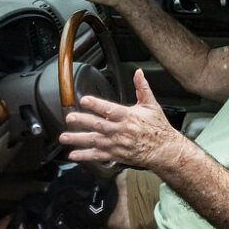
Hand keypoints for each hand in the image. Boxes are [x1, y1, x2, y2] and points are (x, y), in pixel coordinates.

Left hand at [59, 69, 190, 169]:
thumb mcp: (152, 105)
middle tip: (69, 117)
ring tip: (64, 137)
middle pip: (99, 125)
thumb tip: (137, 72)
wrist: (165, 150)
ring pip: (95, 141)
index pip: (110, 109)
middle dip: (83, 121)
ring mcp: (117, 144)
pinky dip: (85, 156)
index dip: (97, 104)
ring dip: (78, 139)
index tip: (84, 100)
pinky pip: (98, 156)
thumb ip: (142, 88)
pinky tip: (73, 155)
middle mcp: (121, 131)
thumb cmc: (158, 128)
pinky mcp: (116, 155)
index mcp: (129, 117)